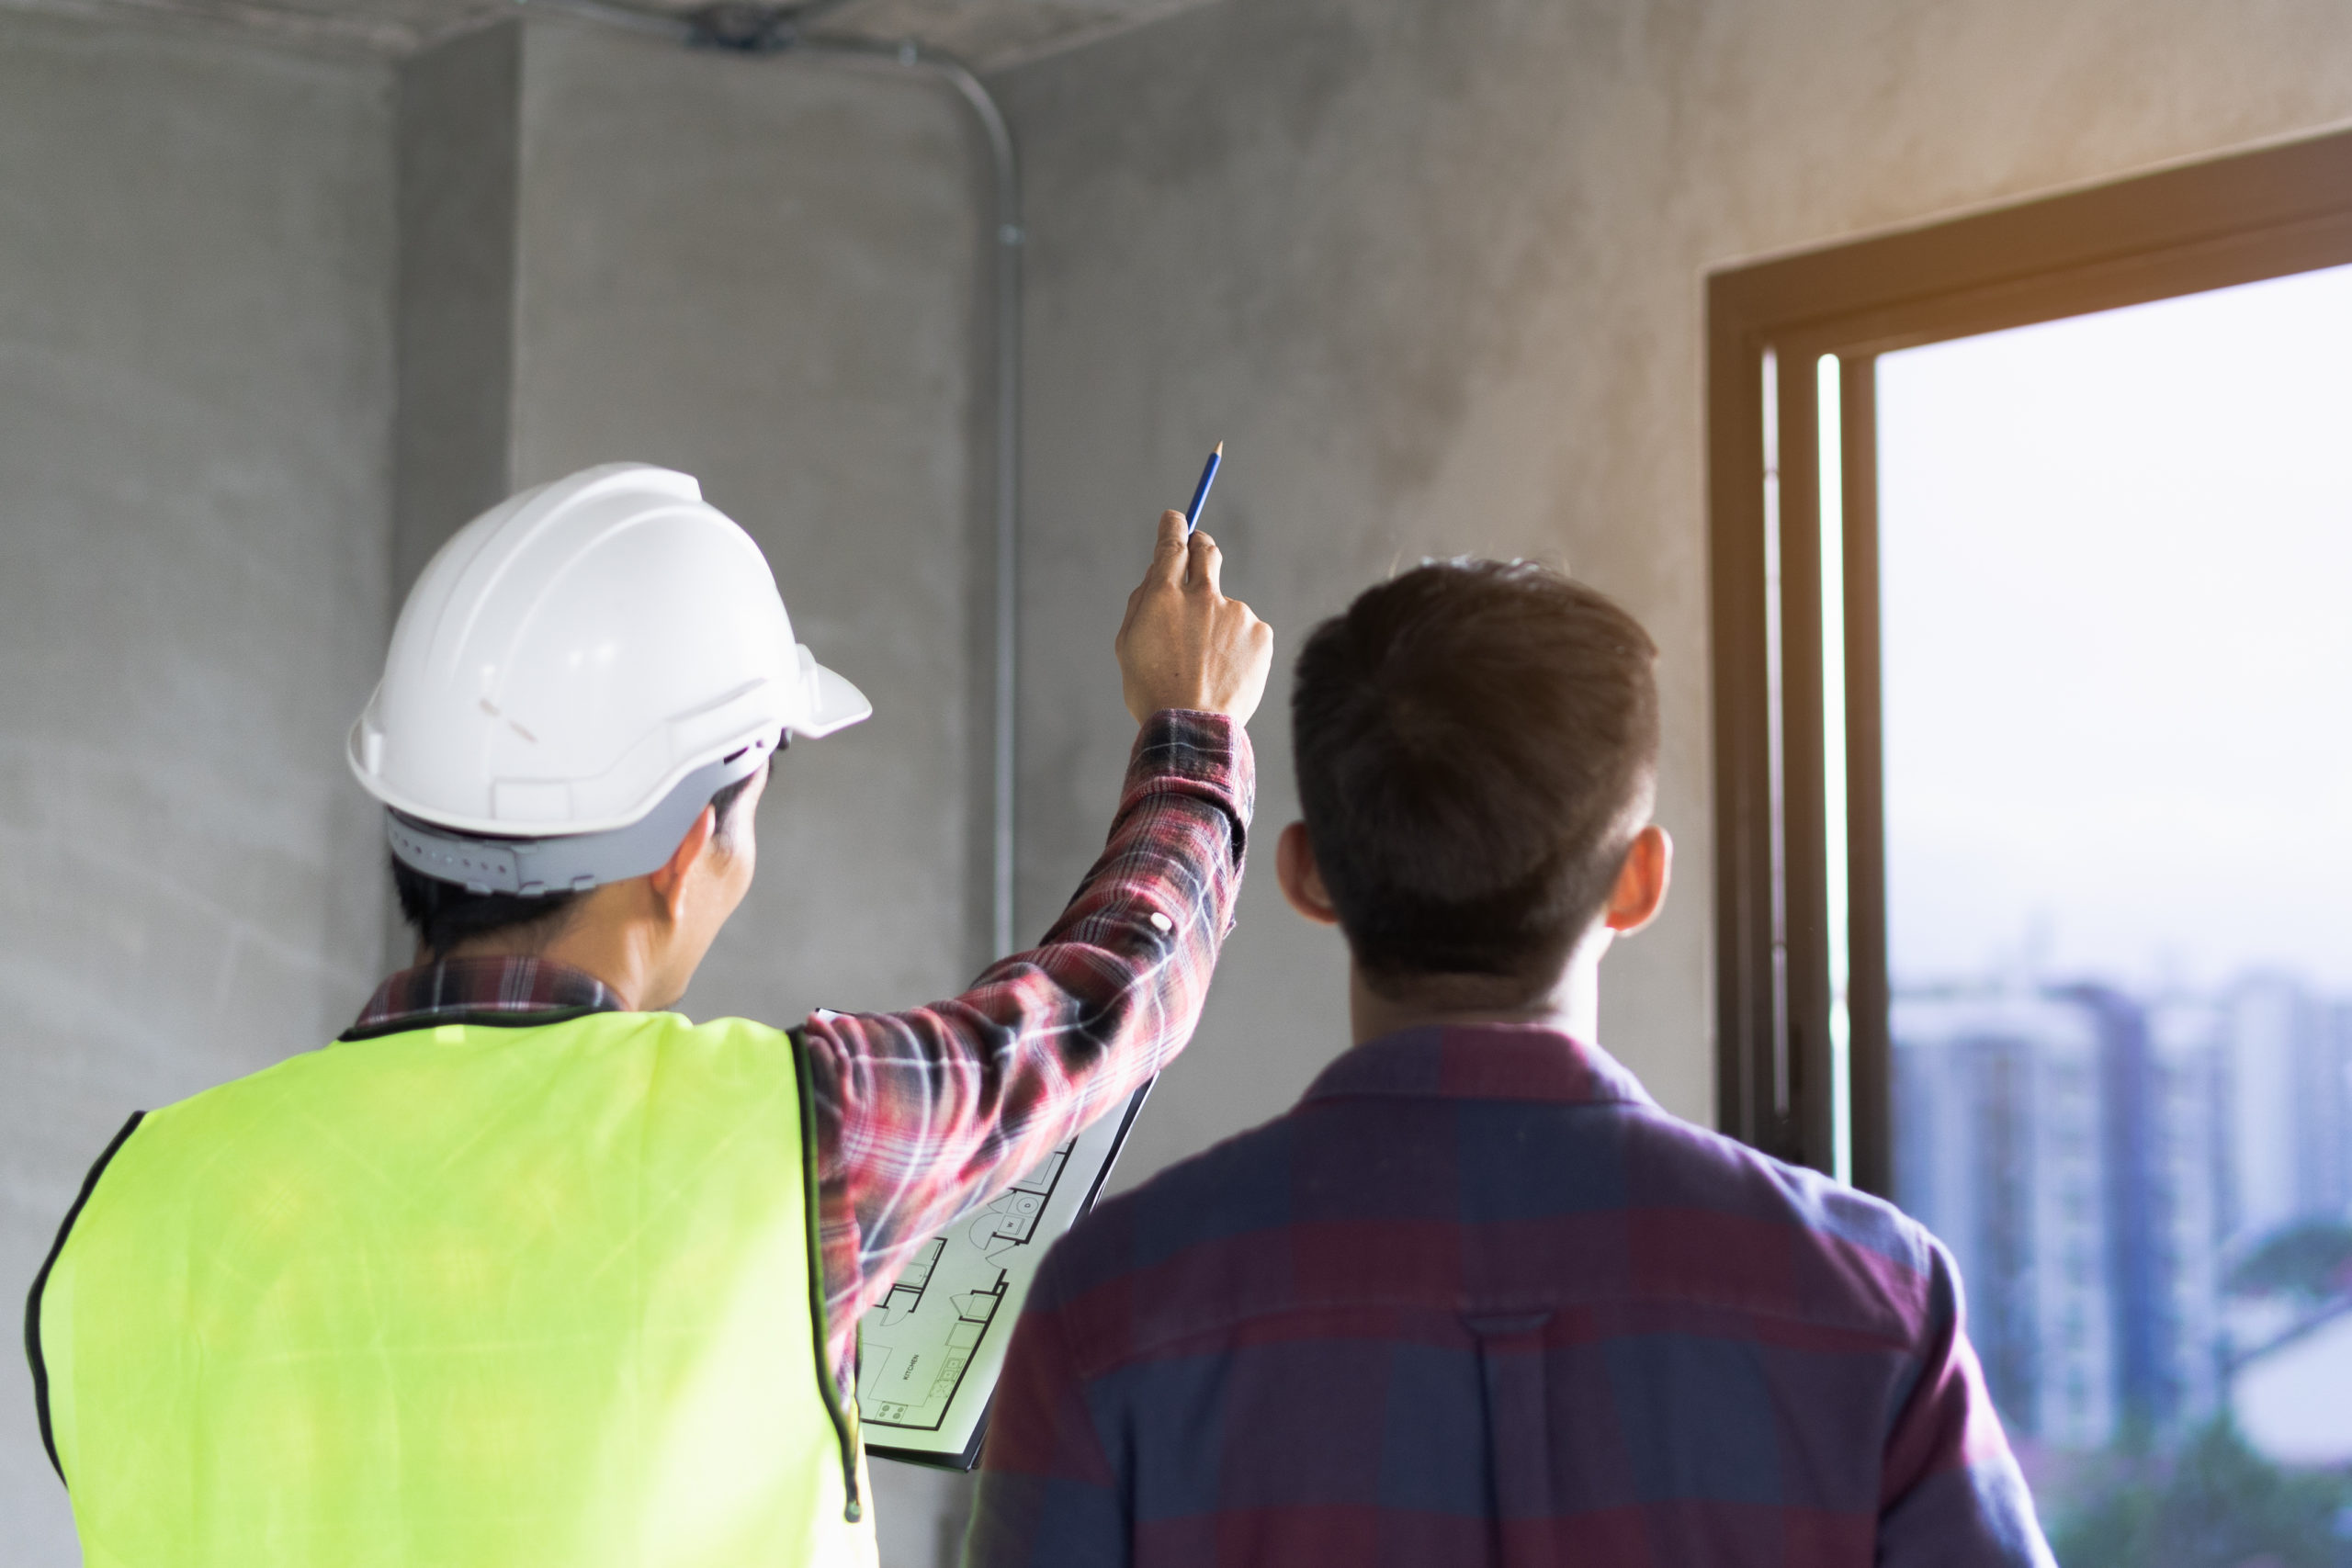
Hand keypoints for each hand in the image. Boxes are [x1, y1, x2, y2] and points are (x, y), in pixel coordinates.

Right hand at [1115, 510, 1273, 723]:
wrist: (1193, 729)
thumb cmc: (1153, 691)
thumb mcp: (1128, 645)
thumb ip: (1142, 602)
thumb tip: (1156, 571)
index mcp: (1163, 596)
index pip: (1171, 544)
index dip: (1173, 527)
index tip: (1175, 518)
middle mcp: (1202, 595)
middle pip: (1207, 552)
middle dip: (1201, 546)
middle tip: (1199, 552)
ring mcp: (1236, 612)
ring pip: (1225, 606)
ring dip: (1216, 624)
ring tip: (1207, 666)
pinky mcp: (1260, 633)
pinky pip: (1246, 632)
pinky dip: (1237, 647)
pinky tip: (1226, 673)